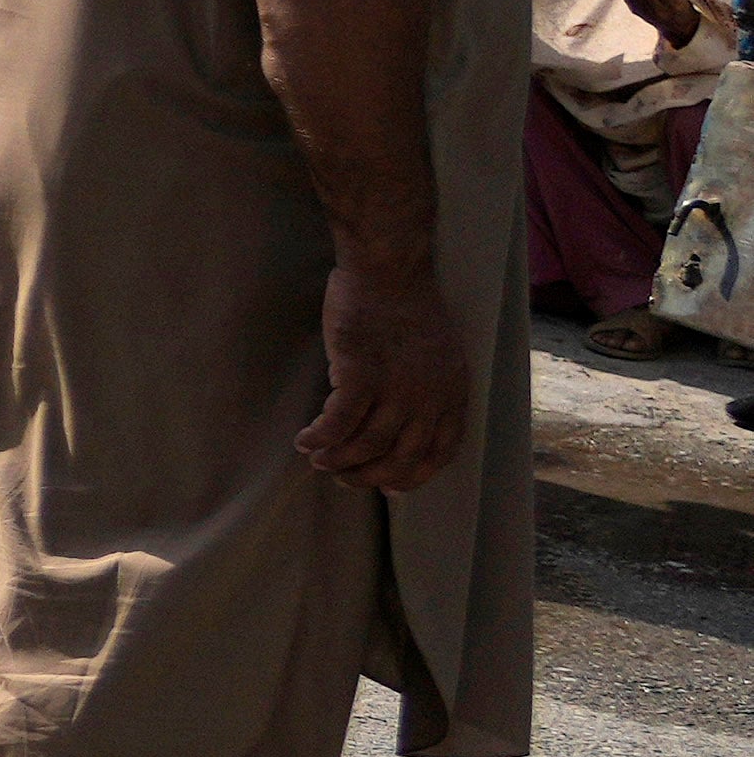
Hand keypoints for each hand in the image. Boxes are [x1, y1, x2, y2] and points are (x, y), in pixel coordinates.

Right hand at [301, 254, 469, 495]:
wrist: (389, 270)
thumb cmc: (409, 305)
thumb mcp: (441, 354)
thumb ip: (432, 388)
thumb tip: (409, 419)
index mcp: (452, 393)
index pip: (439, 452)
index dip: (412, 476)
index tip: (388, 486)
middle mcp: (428, 398)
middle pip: (401, 457)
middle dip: (369, 476)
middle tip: (344, 478)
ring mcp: (395, 387)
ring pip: (367, 444)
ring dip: (339, 460)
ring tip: (318, 461)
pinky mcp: (360, 373)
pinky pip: (338, 421)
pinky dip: (320, 437)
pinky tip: (304, 440)